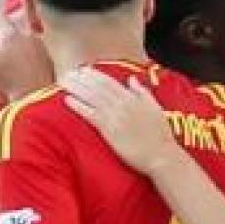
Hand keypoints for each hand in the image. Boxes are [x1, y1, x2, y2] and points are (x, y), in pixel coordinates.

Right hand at [0, 11, 53, 101]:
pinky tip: (26, 51)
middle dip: (13, 14)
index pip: (0, 17)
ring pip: (30, 30)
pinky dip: (30, 41)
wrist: (36, 97)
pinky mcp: (47, 55)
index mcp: (11, 35)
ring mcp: (40, 44)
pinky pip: (37, 43)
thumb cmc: (9, 81)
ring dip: (22, 28)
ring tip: (15, 33)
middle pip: (20, 17)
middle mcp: (28, 35)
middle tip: (11, 9)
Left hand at [62, 69, 179, 174]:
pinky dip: (78, 106)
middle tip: (68, 72)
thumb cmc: (160, 134)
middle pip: (97, 87)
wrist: (161, 154)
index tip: (83, 69)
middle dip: (82, 78)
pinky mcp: (108, 130)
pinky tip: (67, 100)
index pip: (109, 82)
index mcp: (132, 97)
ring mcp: (114, 116)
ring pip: (91, 97)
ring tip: (63, 81)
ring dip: (76, 88)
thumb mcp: (155, 107)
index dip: (95, 74)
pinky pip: (90, 115)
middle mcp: (122, 103)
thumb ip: (142, 92)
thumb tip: (132, 79)